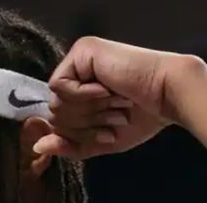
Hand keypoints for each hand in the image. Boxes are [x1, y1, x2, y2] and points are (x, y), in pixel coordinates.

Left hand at [34, 36, 202, 158]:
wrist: (167, 96)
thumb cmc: (143, 117)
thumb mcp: (101, 139)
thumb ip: (71, 145)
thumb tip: (39, 146)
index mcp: (83, 90)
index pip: (60, 120)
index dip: (80, 133)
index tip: (108, 133)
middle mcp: (78, 72)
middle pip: (56, 113)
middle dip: (86, 123)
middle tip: (115, 116)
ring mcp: (78, 60)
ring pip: (56, 102)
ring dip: (88, 112)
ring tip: (115, 104)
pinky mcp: (81, 52)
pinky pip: (60, 86)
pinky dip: (83, 97)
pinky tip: (107, 90)